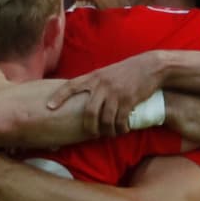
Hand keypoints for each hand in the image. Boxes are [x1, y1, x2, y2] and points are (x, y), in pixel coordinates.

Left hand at [45, 53, 161, 136]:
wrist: (150, 66)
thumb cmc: (126, 72)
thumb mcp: (105, 73)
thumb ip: (93, 84)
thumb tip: (79, 98)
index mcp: (94, 77)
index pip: (71, 86)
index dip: (59, 96)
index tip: (49, 107)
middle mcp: (102, 84)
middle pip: (89, 112)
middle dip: (89, 127)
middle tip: (92, 133)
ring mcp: (115, 93)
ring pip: (105, 119)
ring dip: (106, 131)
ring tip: (109, 134)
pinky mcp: (129, 100)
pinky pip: (120, 120)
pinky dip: (120, 129)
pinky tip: (122, 130)